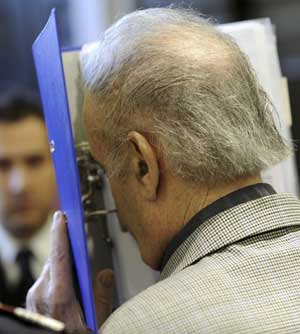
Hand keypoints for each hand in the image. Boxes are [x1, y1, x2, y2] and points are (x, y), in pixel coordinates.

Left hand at [26, 211, 113, 332]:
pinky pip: (45, 279)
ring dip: (61, 263)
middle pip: (55, 260)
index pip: (59, 255)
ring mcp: (34, 297)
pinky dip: (56, 274)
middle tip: (72, 229)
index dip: (60, 232)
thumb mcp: (97, 320)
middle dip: (64, 246)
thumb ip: (102, 296)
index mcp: (58, 296)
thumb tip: (106, 274)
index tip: (61, 216)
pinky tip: (66, 279)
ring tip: (75, 262)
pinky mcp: (31, 301)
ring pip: (50, 269)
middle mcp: (42, 293)